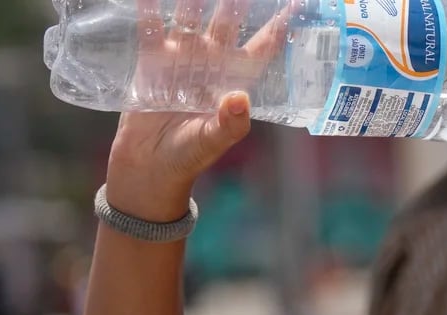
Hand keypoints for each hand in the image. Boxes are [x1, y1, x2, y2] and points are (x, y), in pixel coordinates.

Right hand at [105, 0, 289, 218]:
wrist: (149, 167)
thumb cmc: (188, 156)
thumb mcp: (212, 142)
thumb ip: (229, 123)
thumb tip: (239, 99)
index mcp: (235, 79)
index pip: (263, 47)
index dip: (279, 26)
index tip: (297, 3)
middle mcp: (211, 62)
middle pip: (228, 21)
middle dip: (238, 1)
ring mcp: (181, 57)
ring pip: (191, 16)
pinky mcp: (151, 59)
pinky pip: (151, 27)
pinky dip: (148, 8)